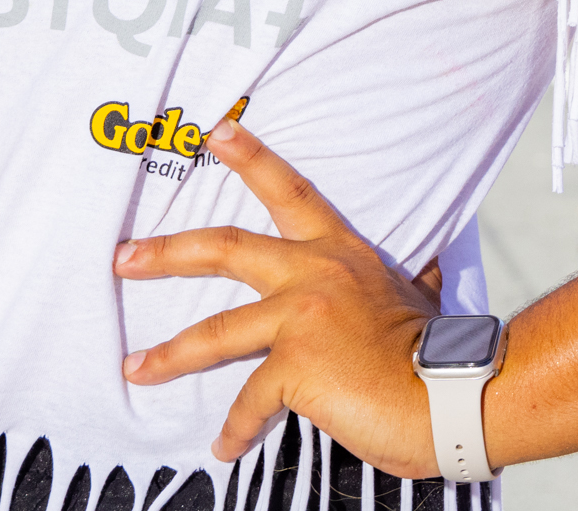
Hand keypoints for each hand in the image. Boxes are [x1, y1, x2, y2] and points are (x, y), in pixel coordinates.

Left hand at [115, 119, 446, 473]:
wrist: (454, 395)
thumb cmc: (439, 353)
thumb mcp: (421, 298)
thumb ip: (413, 277)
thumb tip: (430, 267)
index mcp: (340, 253)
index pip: (291, 190)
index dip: (251, 157)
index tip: (214, 130)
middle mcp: (314, 275)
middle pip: (225, 249)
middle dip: (167, 251)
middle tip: (123, 257)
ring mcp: (301, 319)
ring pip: (216, 332)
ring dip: (168, 354)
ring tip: (135, 368)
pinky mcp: (296, 367)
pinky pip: (249, 401)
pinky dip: (235, 430)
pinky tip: (224, 448)